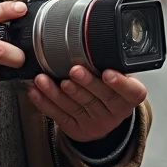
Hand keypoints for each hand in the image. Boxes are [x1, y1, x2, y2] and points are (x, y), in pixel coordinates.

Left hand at [27, 66, 146, 141]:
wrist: (103, 118)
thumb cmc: (109, 89)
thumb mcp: (118, 77)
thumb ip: (110, 63)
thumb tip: (95, 38)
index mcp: (128, 98)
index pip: (131, 92)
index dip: (120, 83)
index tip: (108, 73)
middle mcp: (114, 113)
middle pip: (99, 97)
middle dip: (85, 83)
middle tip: (74, 71)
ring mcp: (94, 122)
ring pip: (75, 106)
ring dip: (56, 92)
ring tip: (45, 79)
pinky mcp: (76, 128)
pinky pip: (59, 115)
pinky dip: (45, 102)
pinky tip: (36, 91)